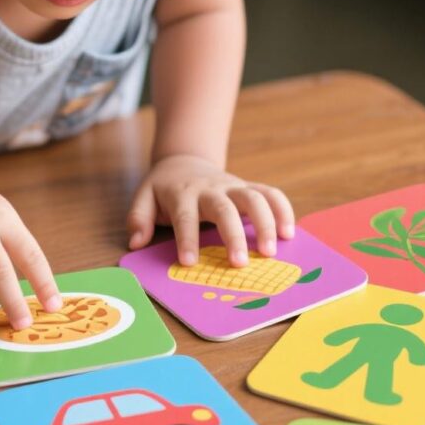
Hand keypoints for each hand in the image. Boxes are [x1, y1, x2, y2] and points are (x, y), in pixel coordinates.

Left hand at [125, 154, 293, 266]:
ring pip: (253, 197)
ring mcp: (232, 186)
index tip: (189, 262)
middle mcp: (209, 189)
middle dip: (233, 235)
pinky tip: (289, 233)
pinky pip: (270, 193)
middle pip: (224, 207)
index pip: (184, 216)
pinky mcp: (248, 187)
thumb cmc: (164, 188)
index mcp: (182, 193)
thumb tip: (135, 242)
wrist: (184, 160)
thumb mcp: (144, 197)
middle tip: (240, 264)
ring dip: (265, 223)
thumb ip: (138, 218)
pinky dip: (283, 210)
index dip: (186, 238)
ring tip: (272, 251)